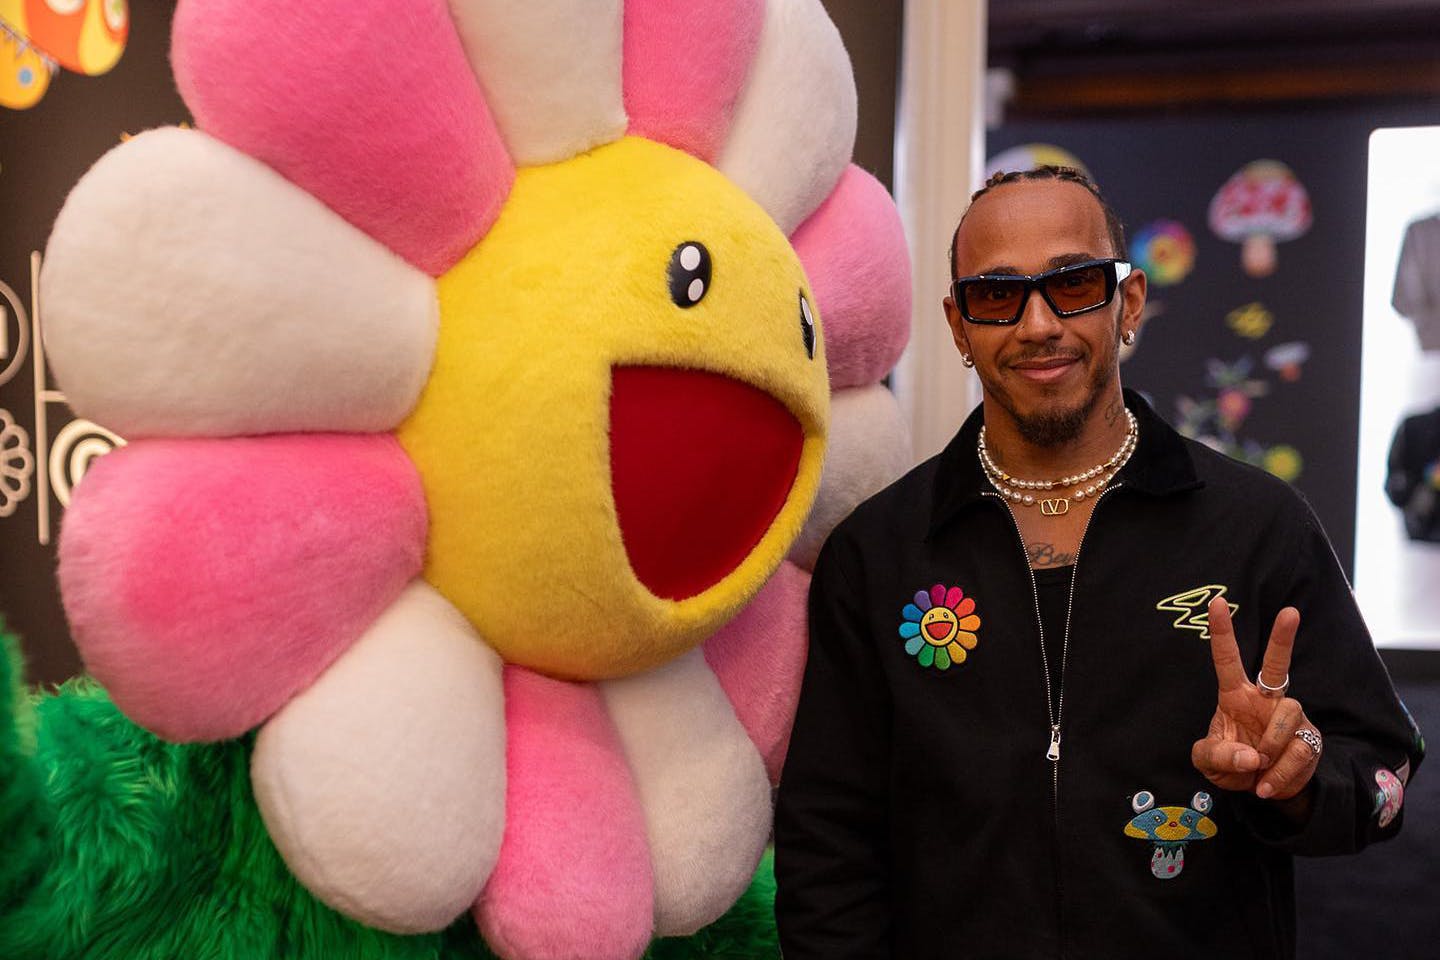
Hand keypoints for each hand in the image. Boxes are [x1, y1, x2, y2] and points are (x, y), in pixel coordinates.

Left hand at [1190, 598, 1320, 800]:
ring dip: (1271, 745)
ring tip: (1259, 766)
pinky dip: (1281, 773)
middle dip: (1282, 638)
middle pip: (1276, 665)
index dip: (1221, 632)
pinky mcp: (1310, 739)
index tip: (1216, 602)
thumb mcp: (1209, 763)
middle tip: (1290, 612)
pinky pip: (1299, 751)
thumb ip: (1218, 757)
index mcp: (1235, 696)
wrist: (1262, 789)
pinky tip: (1268, 783)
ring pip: (1288, 715)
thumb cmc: (1232, 764)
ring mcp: (1291, 717)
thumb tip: (1249, 756)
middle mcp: (1265, 700)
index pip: (1227, 660)